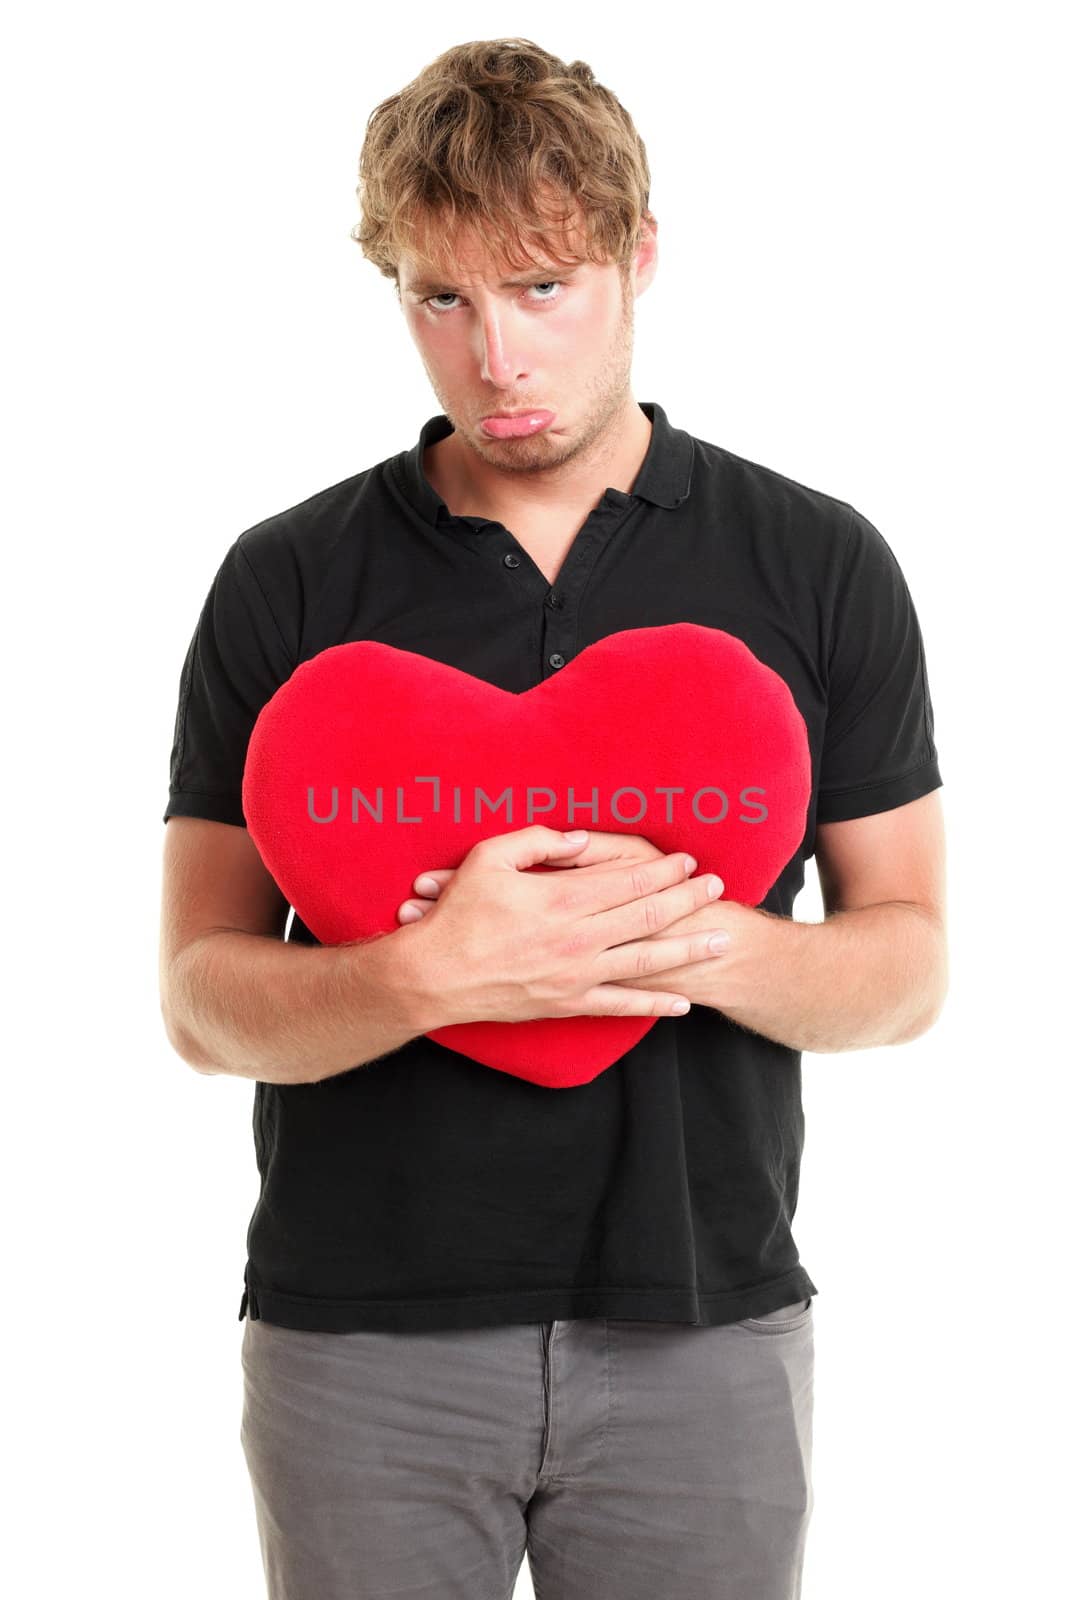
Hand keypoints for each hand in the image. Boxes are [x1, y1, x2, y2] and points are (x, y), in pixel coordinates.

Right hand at [396, 825, 726, 1025]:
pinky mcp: (568, 1004)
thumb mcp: (488, 858)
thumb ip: (537, 841)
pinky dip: (655, 1004)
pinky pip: (621, 1006)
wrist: (433, 977)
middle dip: (688, 900)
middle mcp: (578, 938)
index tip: (688, 860)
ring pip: (647, 960)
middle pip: (648, 915)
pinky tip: (683, 1003)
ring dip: (688, 948)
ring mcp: (577, 975)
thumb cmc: (456, 914)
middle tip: (718, 887)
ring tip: (721, 939)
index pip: (630, 880)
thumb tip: (580, 840)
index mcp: (562, 898)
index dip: (664, 869)